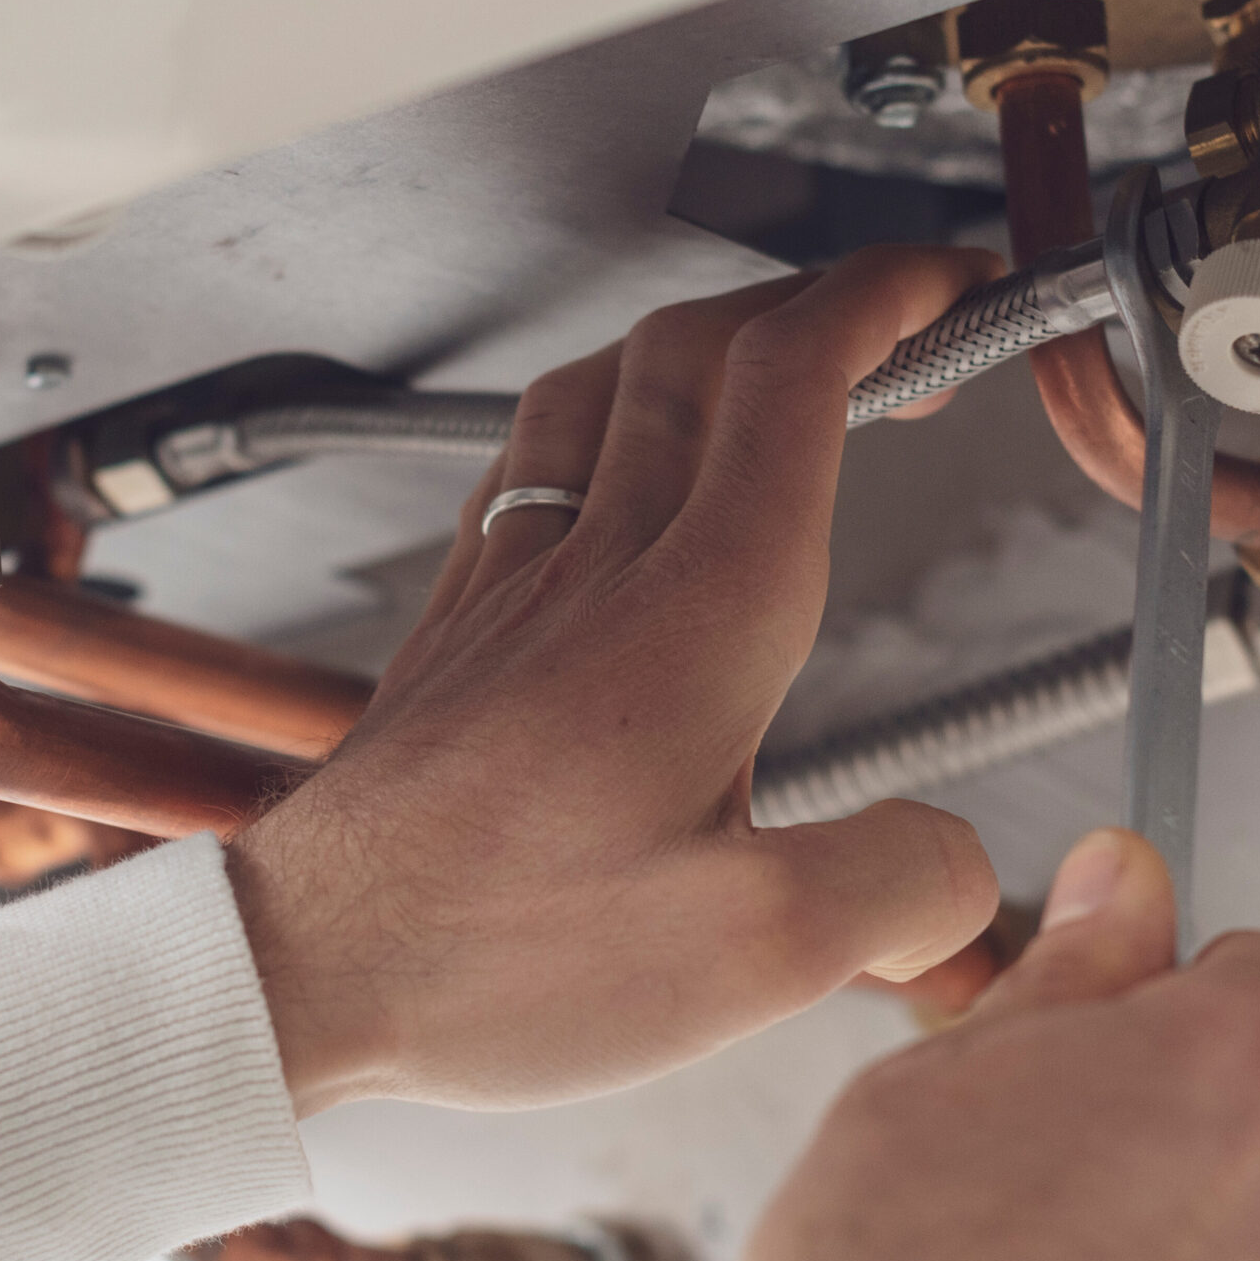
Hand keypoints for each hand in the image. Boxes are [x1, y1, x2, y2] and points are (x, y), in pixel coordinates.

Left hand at [227, 247, 1003, 1114]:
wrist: (299, 971)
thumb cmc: (490, 957)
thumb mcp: (753, 958)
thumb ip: (898, 888)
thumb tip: (960, 870)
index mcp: (697, 616)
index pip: (794, 374)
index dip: (892, 298)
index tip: (957, 289)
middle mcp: (596, 570)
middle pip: (701, 348)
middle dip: (822, 304)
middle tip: (904, 338)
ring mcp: (511, 589)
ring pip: (601, 386)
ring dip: (705, 348)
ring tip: (771, 378)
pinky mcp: (456, 632)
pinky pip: (524, 466)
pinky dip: (601, 423)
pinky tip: (609, 473)